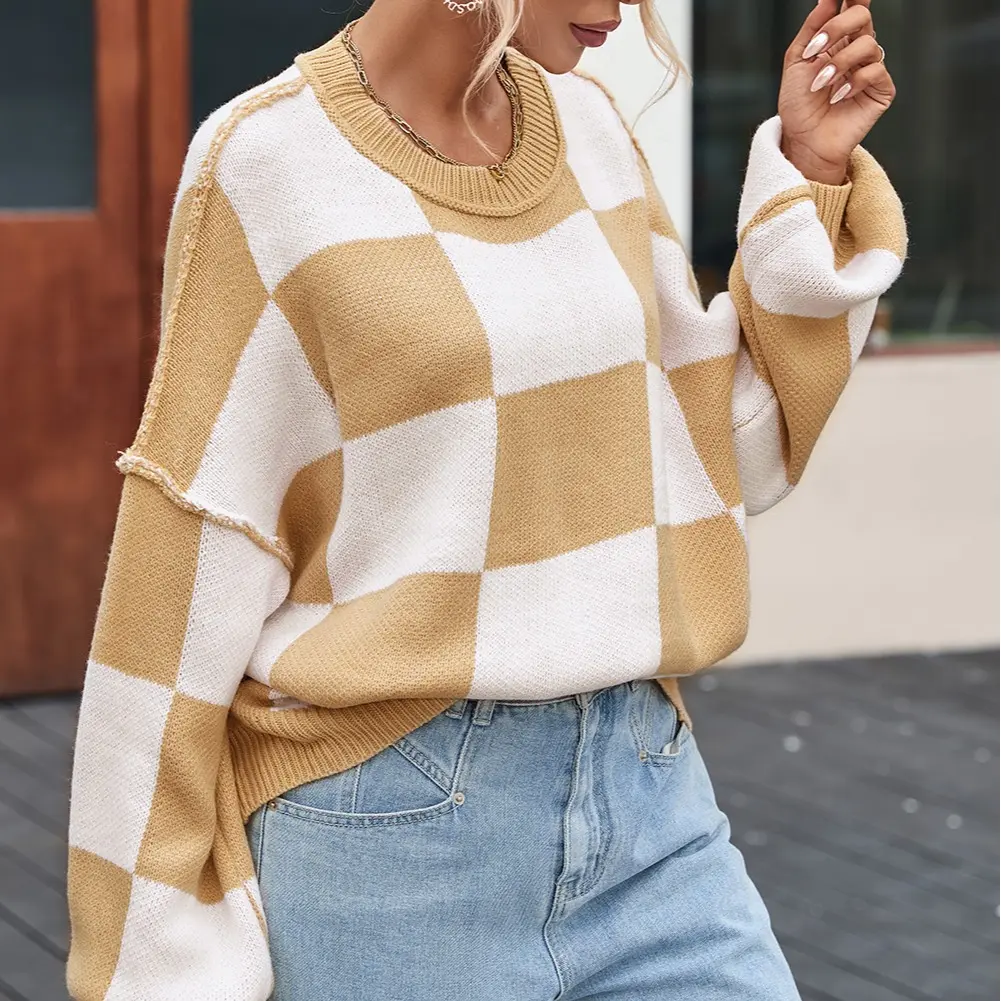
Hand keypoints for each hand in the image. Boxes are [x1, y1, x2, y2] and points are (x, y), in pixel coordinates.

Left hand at [777, 0, 895, 184]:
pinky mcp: (881, 90)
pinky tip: (838, 98)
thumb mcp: (797, 62)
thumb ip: (812, 28)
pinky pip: (875, 71)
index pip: (853, 7)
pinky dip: (853, 82)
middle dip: (837, 27)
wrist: (803, 140)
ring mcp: (871, 69)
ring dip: (838, 64)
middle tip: (815, 48)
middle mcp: (857, 51)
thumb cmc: (798, 105)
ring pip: (867, 45)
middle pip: (862, 17)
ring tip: (820, 84)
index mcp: (838, 40)